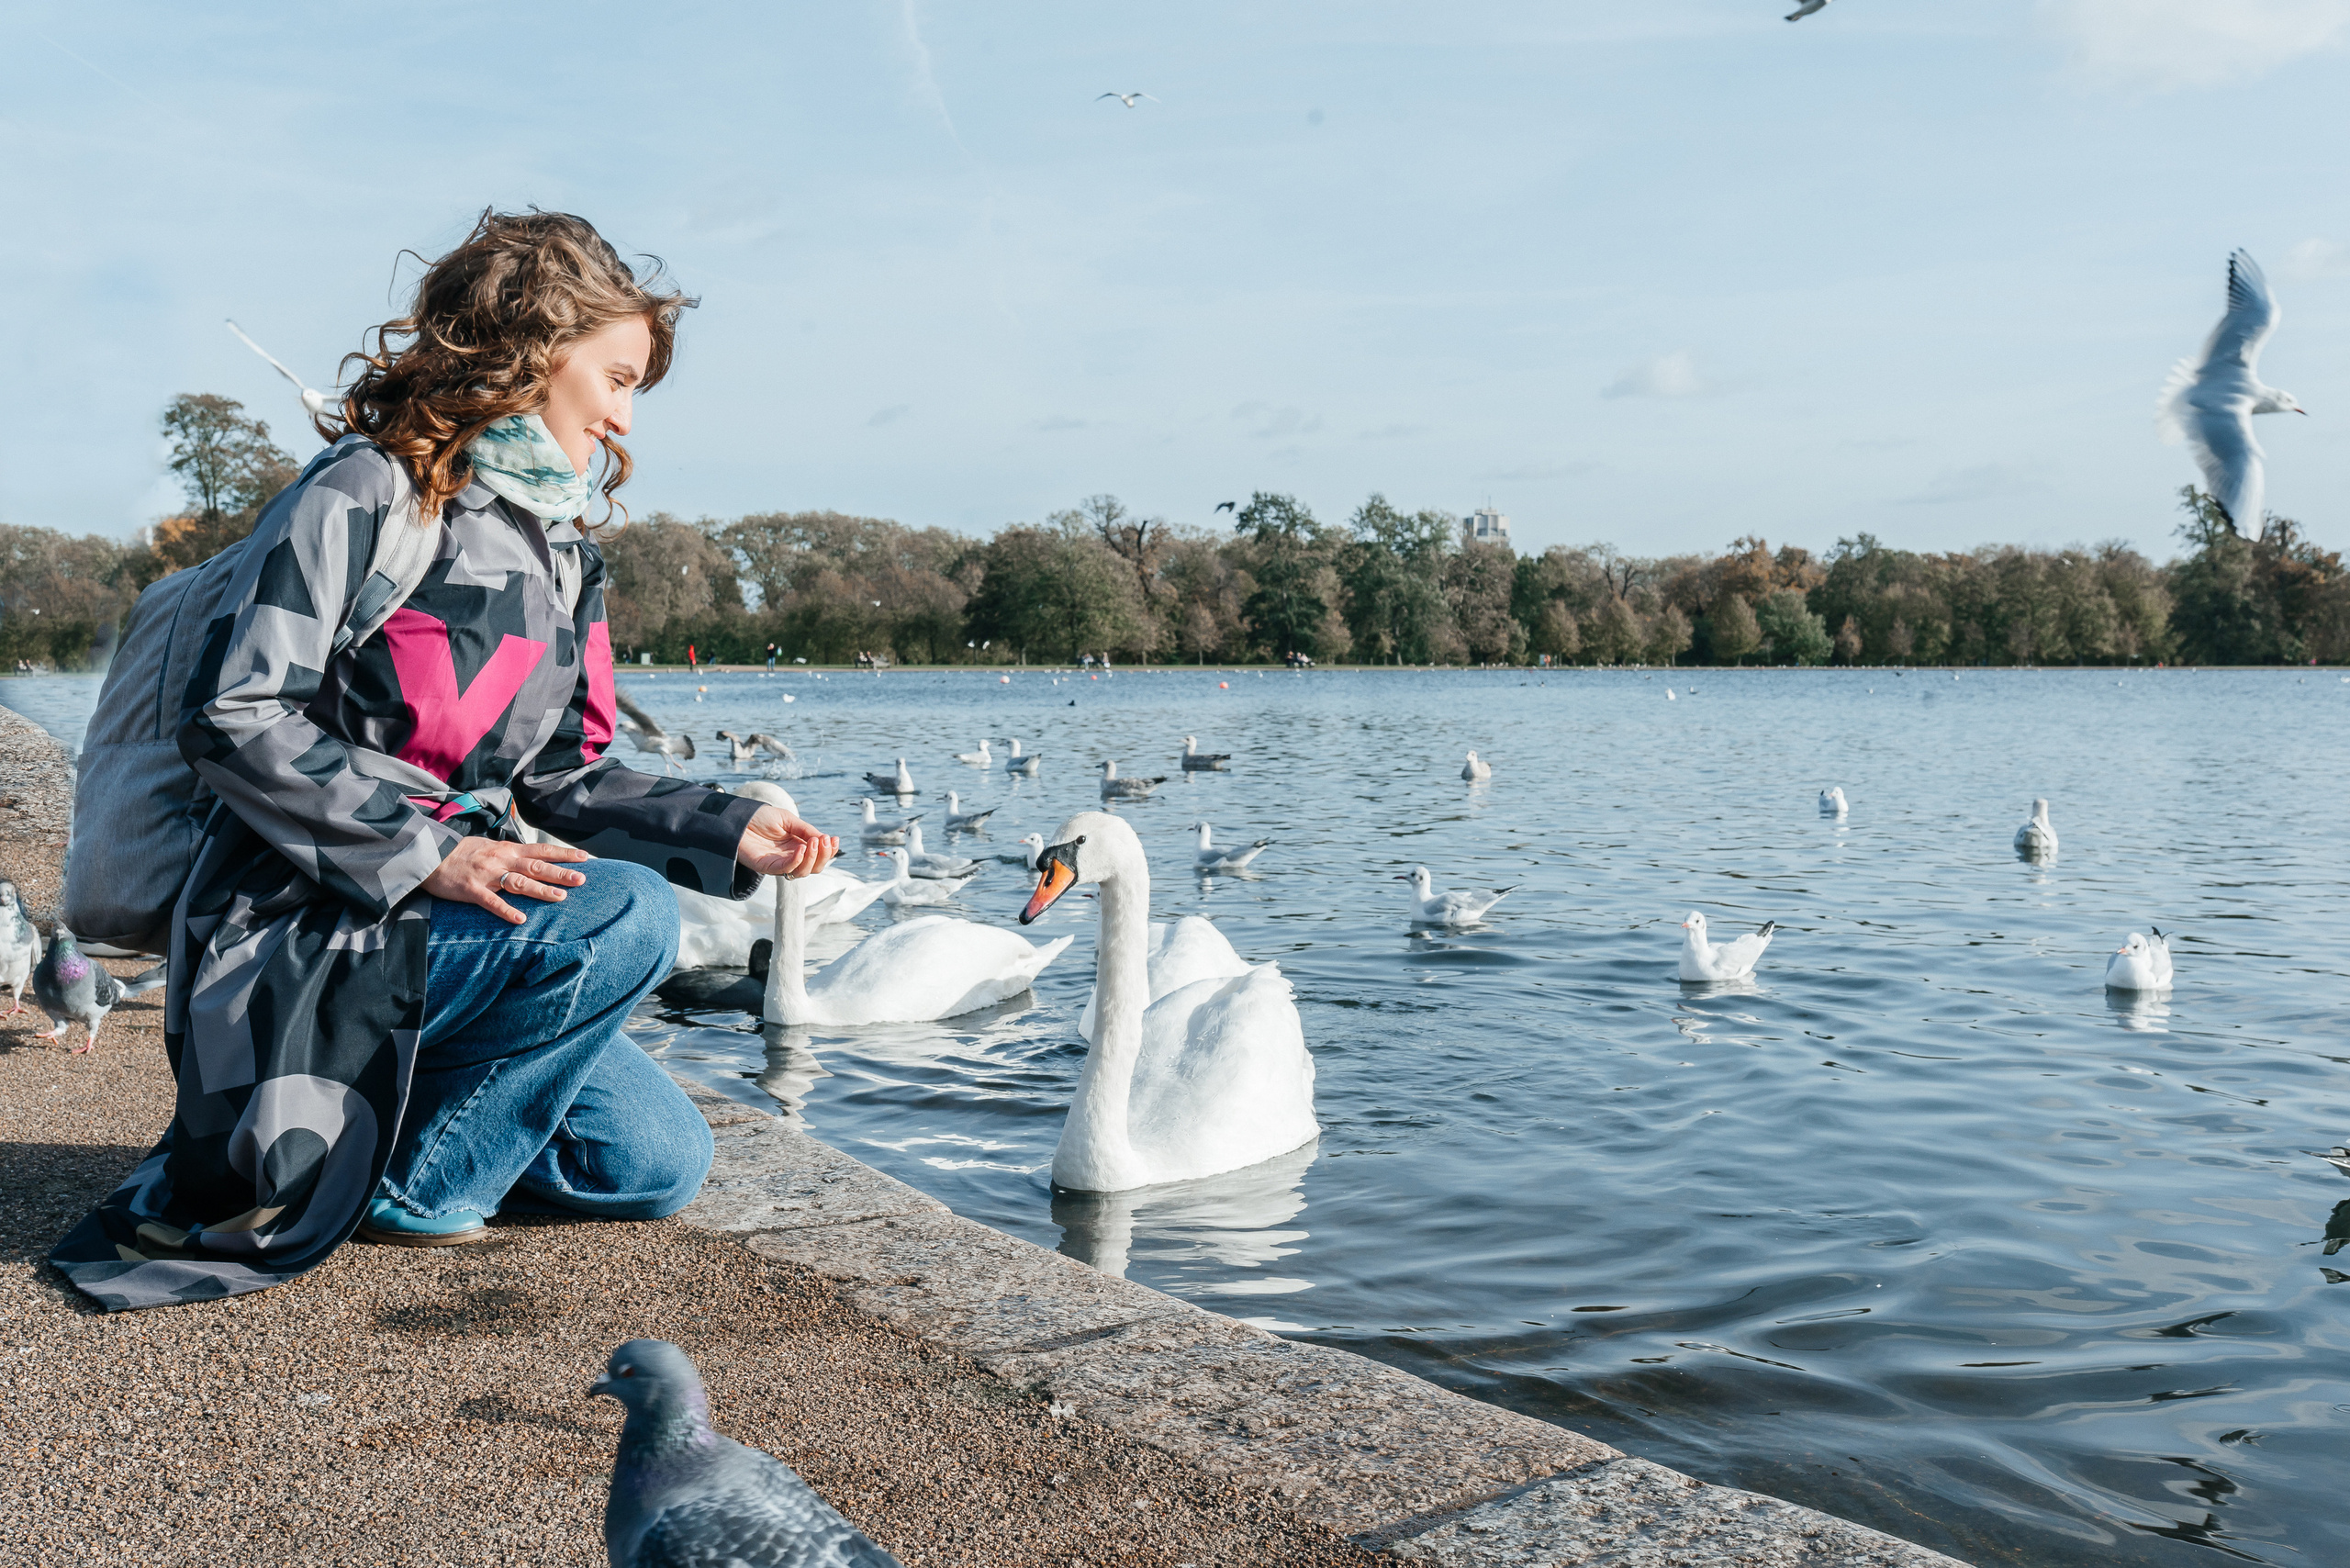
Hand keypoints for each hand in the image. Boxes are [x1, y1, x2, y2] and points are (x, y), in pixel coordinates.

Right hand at [421, 836, 592, 925]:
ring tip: (560, 897)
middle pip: (536, 866)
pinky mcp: (472, 890)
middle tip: (582, 879)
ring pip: (518, 883)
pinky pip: (491, 901)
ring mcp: (487, 875)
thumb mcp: (489, 846)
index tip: (585, 858)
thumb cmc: (461, 852)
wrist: (429, 854)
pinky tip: (520, 919)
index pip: (541, 850)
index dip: (563, 854)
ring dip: (540, 890)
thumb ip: (510, 853)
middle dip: (560, 873)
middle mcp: (501, 860)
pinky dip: (506, 910)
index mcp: (507, 850)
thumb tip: (530, 856)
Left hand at [737, 806, 838, 879]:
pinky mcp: (767, 867)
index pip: (819, 856)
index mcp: (798, 846)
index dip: (829, 850)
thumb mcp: (788, 820)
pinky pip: (786, 869)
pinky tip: (802, 848)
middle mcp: (791, 858)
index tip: (834, 839)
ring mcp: (779, 864)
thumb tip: (825, 839)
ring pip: (803, 872)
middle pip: (814, 867)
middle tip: (826, 841)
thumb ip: (805, 830)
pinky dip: (797, 861)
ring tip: (814, 843)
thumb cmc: (760, 818)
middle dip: (824, 856)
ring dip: (813, 859)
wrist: (737, 819)